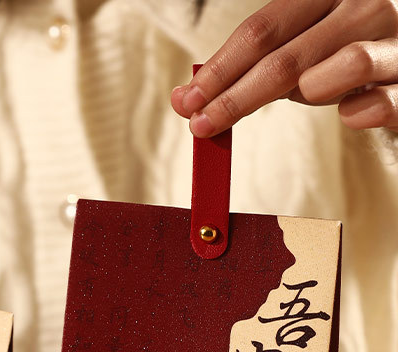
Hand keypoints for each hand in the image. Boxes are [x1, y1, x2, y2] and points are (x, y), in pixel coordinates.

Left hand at [172, 0, 397, 135]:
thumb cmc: (344, 51)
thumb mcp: (302, 46)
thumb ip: (252, 67)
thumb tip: (186, 99)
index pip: (261, 31)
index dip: (219, 70)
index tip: (186, 101)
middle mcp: (368, 4)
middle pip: (284, 59)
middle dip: (234, 98)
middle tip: (201, 125)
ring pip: (337, 72)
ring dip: (309, 93)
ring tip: (310, 93)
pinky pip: (379, 103)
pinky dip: (358, 112)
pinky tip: (350, 112)